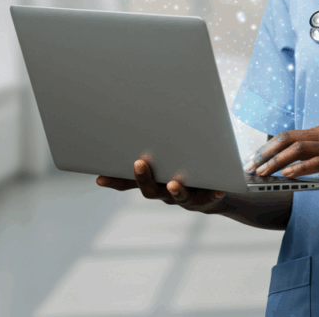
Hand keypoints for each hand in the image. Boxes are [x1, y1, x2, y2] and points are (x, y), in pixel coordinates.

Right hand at [96, 157, 226, 212]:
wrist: (211, 193)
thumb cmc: (184, 170)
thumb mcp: (166, 160)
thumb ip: (155, 148)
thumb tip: (141, 118)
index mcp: (153, 181)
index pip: (128, 183)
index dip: (114, 181)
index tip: (99, 178)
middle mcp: (164, 192)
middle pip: (150, 190)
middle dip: (143, 178)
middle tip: (139, 163)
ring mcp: (183, 198)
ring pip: (177, 197)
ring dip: (176, 190)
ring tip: (174, 183)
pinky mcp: (204, 200)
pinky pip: (208, 199)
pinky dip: (212, 194)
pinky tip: (218, 189)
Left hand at [243, 126, 318, 197]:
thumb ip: (311, 159)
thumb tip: (283, 170)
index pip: (287, 136)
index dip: (267, 147)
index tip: (252, 160)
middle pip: (288, 139)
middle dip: (266, 153)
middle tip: (251, 167)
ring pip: (298, 150)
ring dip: (276, 162)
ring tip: (263, 174)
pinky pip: (315, 162)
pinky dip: (298, 169)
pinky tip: (286, 176)